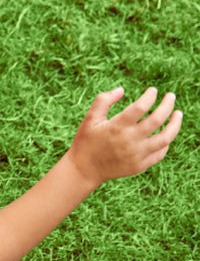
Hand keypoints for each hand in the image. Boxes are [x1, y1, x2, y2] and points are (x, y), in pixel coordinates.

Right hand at [67, 86, 182, 186]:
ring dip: (175, 124)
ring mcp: (136, 155)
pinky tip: (165, 133)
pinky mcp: (139, 166)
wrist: (83, 171)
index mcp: (117, 127)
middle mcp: (129, 141)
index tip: (152, 91)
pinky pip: (160, 153)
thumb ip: (103, 100)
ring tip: (178, 114)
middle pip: (157, 119)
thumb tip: (122, 90)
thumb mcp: (90, 119)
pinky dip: (165, 142)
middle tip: (171, 96)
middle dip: (168, 104)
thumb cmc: (86, 141)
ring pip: (165, 137)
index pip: (141, 106)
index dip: (150, 95)